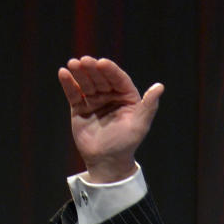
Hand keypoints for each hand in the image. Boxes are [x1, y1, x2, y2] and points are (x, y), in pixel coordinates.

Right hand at [57, 56, 163, 181]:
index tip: (102, 63)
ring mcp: (94, 100)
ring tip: (72, 64)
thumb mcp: (139, 125)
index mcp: (126, 97)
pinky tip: (63, 73)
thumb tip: (160, 86)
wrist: (106, 162)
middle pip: (100, 78)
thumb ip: (149, 106)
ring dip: (79, 73)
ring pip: (86, 83)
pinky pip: (74, 93)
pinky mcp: (80, 107)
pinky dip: (68, 83)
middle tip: (84, 61)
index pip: (118, 79)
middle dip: (92, 69)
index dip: (110, 70)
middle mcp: (110, 96)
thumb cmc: (126, 144)